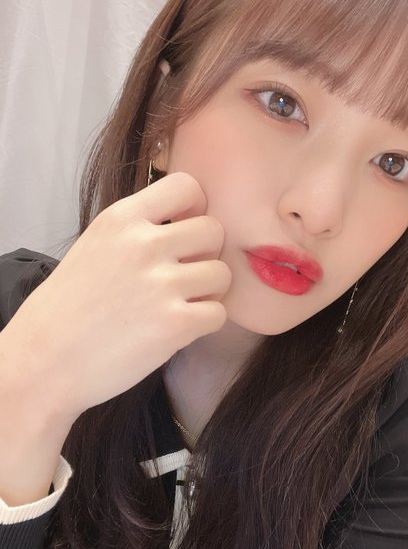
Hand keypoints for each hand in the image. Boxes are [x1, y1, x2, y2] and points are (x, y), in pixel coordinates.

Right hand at [3, 172, 231, 423]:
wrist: (44, 362)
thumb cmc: (69, 309)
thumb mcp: (96, 247)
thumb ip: (139, 230)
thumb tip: (188, 223)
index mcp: (122, 219)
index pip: (188, 186)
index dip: (196, 210)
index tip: (182, 234)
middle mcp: (144, 244)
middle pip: (214, 230)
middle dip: (206, 254)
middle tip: (183, 277)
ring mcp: (161, 284)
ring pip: (222, 273)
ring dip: (209, 292)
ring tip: (179, 305)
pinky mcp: (175, 324)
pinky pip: (219, 313)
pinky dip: (205, 323)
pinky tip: (178, 328)